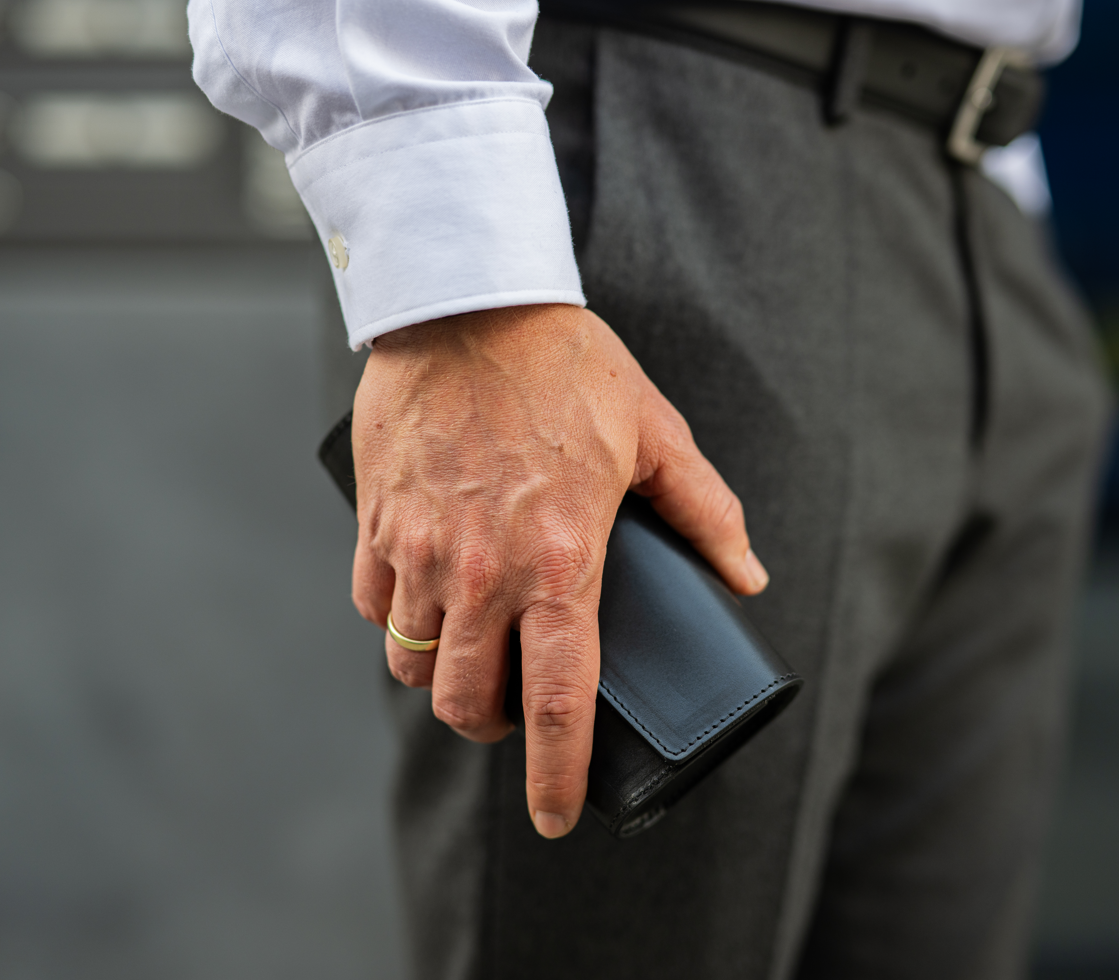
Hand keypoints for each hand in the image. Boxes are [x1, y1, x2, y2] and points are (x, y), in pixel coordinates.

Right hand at [349, 303, 767, 837]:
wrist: (465, 301)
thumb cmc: (565, 366)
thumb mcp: (653, 434)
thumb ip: (704, 513)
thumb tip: (746, 577)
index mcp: (560, 561)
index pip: (554, 700)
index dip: (556, 773)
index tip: (557, 817)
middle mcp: (482, 572)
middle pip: (465, 704)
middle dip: (490, 724)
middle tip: (514, 701)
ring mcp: (419, 550)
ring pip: (412, 665)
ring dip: (443, 674)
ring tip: (474, 643)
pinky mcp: (375, 523)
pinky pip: (372, 607)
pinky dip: (398, 619)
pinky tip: (431, 590)